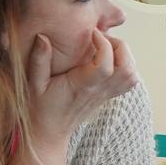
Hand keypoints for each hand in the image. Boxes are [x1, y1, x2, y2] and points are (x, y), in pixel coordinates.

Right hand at [25, 30, 138, 152]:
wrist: (50, 131)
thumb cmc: (40, 107)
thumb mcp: (33, 83)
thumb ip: (39, 60)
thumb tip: (42, 37)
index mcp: (81, 86)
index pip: (105, 66)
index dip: (104, 45)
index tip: (92, 33)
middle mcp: (98, 91)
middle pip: (126, 69)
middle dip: (120, 46)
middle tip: (102, 37)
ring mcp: (106, 95)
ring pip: (132, 75)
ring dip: (125, 56)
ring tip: (107, 46)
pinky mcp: (109, 96)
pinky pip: (129, 82)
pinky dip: (127, 66)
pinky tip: (111, 59)